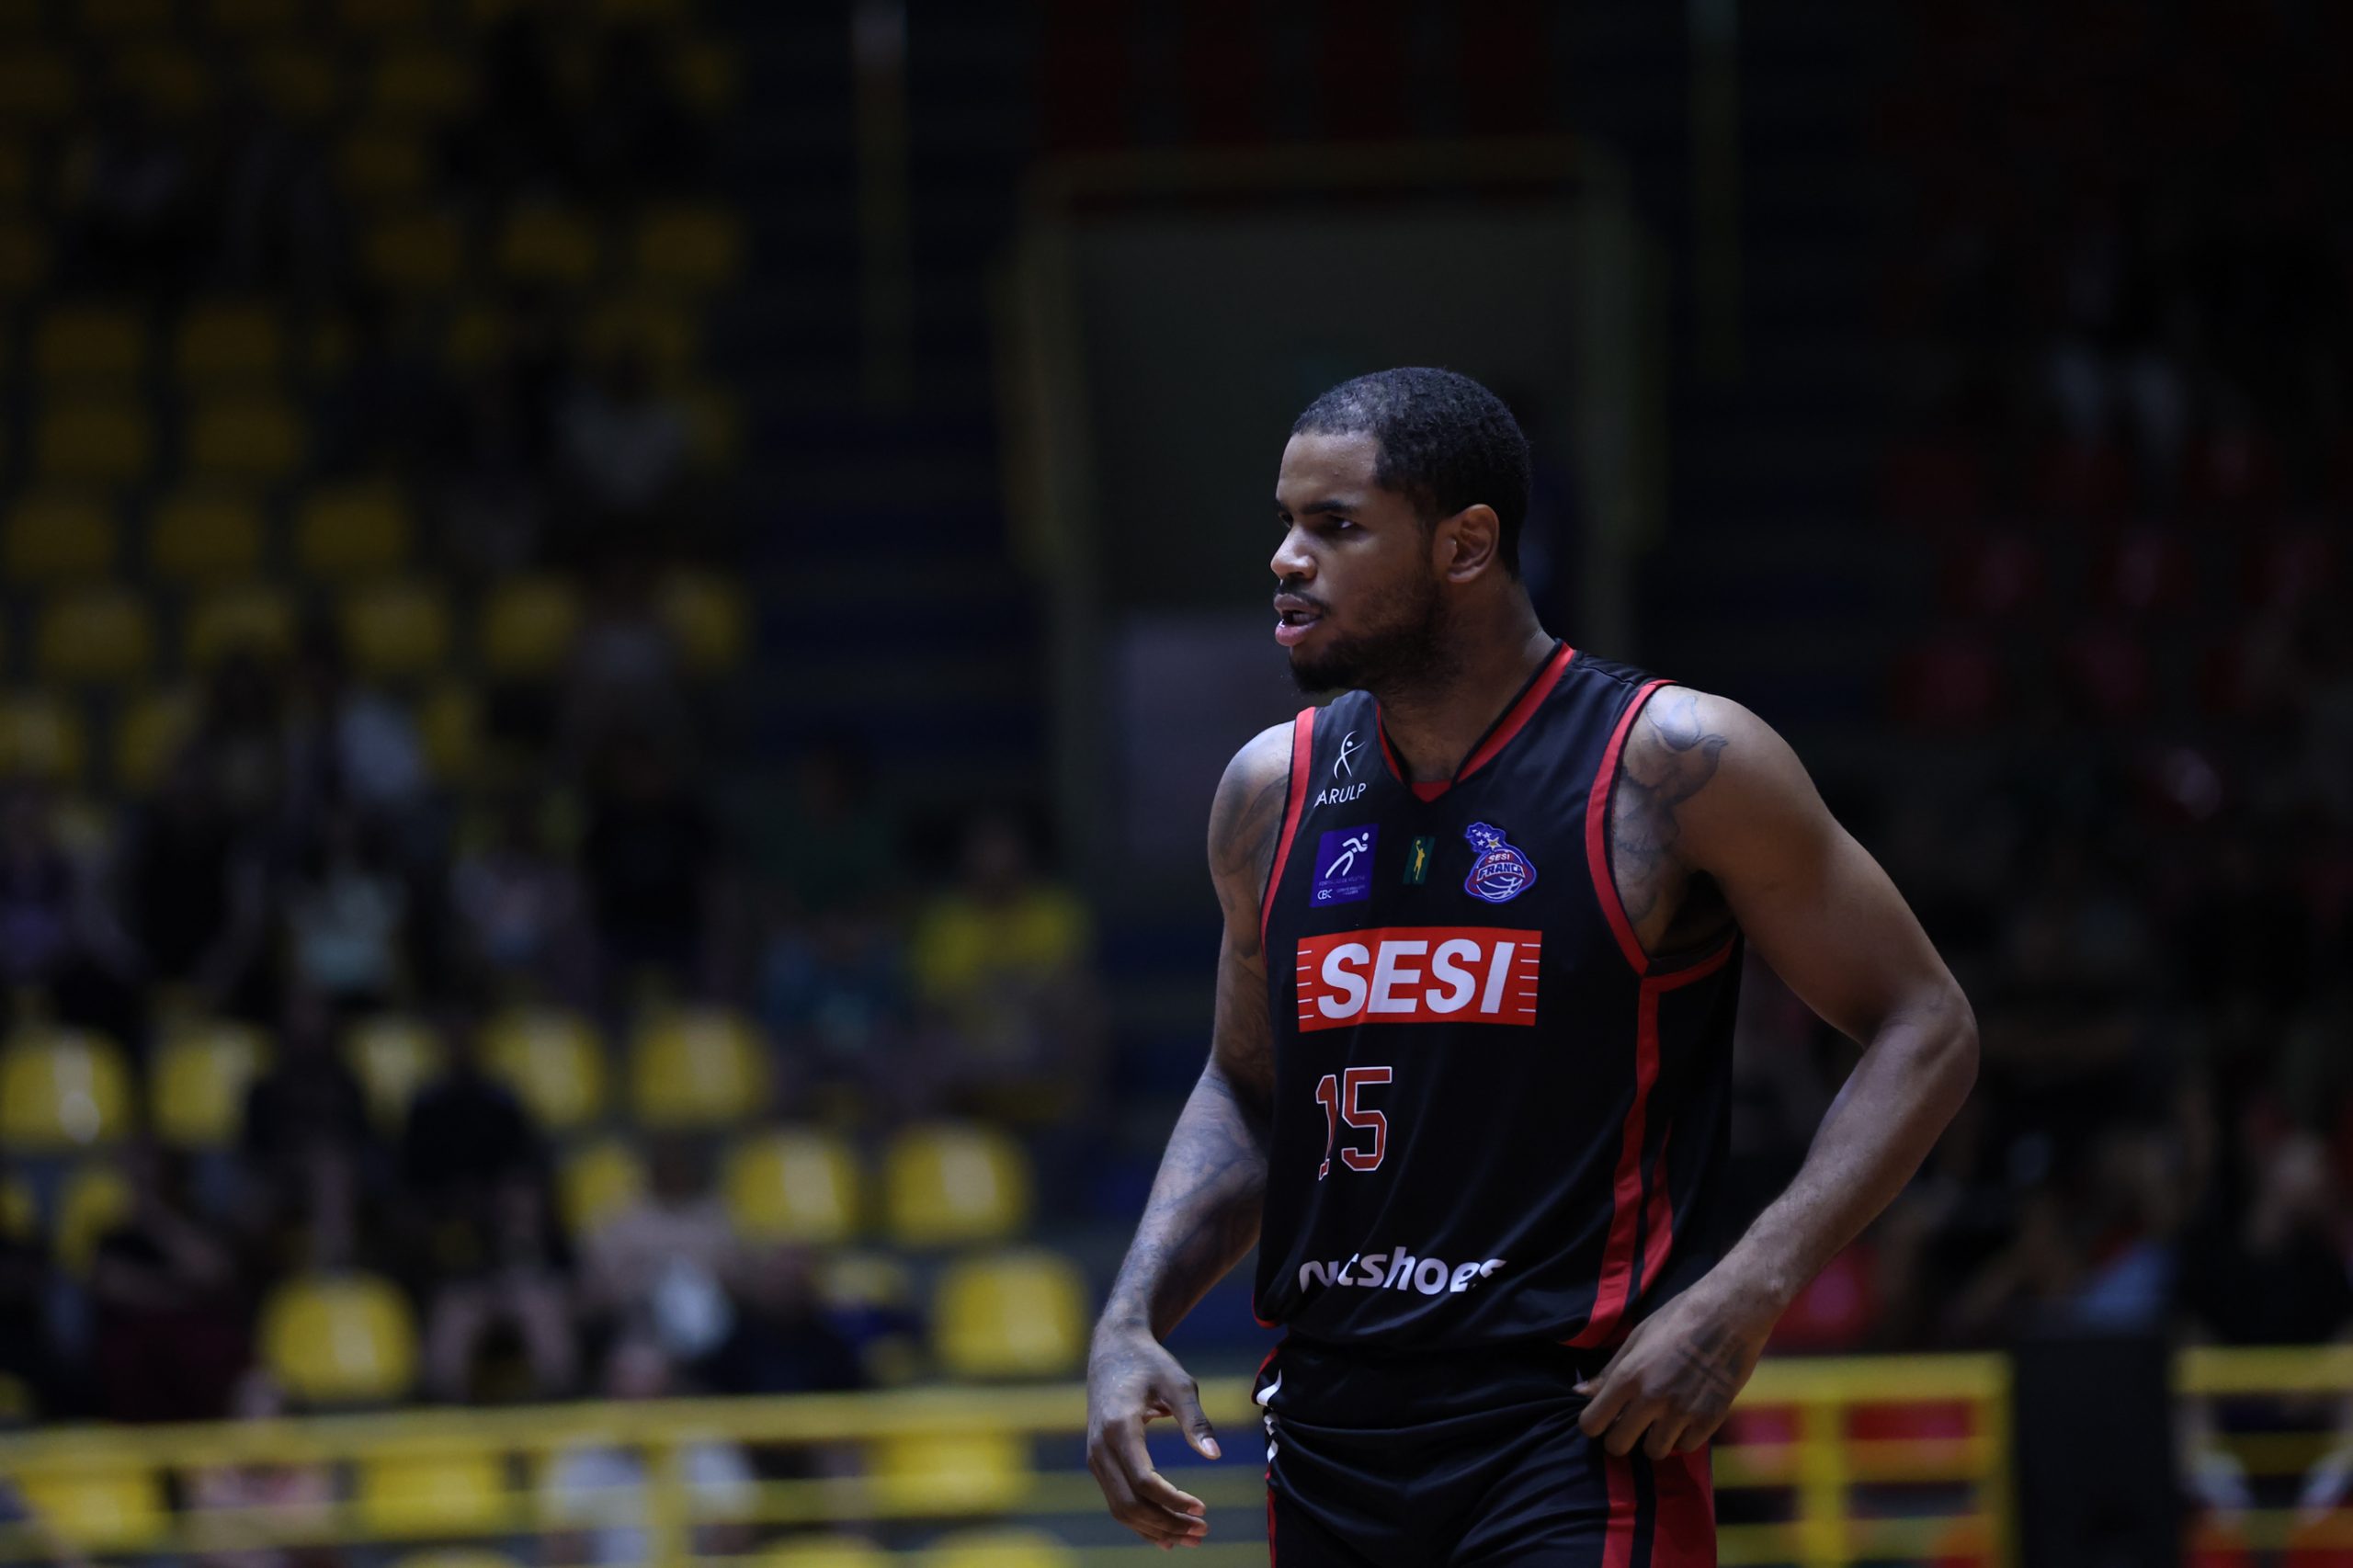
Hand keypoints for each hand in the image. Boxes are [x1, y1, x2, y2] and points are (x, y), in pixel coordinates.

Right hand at [1086, 1325, 1218, 1549]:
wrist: (1114, 1348)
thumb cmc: (1150, 1363)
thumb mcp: (1178, 1384)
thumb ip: (1195, 1420)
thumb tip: (1215, 1455)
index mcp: (1119, 1427)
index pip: (1144, 1480)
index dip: (1173, 1501)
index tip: (1202, 1507)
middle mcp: (1100, 1448)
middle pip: (1130, 1504)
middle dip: (1167, 1523)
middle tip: (1202, 1531)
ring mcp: (1095, 1457)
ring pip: (1121, 1509)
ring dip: (1155, 1528)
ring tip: (1191, 1537)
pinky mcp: (1098, 1461)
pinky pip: (1116, 1500)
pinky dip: (1140, 1521)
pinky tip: (1165, 1534)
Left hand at [1575, 1280, 1774, 1458]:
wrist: (1729, 1315)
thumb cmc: (1678, 1319)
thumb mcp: (1637, 1338)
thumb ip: (1609, 1371)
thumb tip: (1580, 1393)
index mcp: (1628, 1376)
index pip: (1592, 1423)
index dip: (1594, 1424)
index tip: (1603, 1419)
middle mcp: (1651, 1398)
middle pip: (1618, 1446)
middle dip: (1620, 1438)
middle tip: (1631, 1425)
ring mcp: (1682, 1412)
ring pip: (1654, 1452)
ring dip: (1654, 1439)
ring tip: (1662, 1420)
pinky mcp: (1710, 1419)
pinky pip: (1686, 1447)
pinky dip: (1683, 1437)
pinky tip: (1686, 1418)